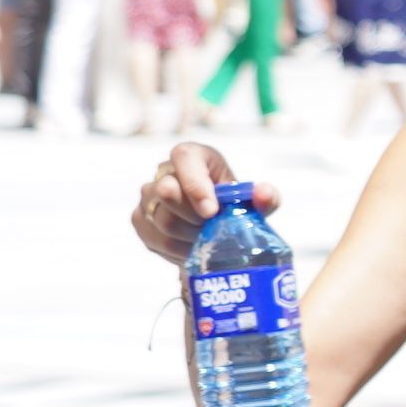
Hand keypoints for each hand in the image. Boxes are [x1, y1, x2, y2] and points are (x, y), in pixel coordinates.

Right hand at [133, 141, 255, 261]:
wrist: (214, 229)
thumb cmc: (233, 206)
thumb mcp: (254, 202)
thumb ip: (265, 197)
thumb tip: (263, 193)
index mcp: (193, 156)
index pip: (183, 157)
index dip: (195, 184)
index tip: (211, 211)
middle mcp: (164, 172)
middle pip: (167, 193)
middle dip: (195, 218)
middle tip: (214, 230)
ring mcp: (147, 196)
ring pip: (162, 220)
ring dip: (190, 236)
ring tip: (208, 240)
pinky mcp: (140, 220)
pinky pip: (155, 239)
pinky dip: (178, 250)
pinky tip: (193, 249)